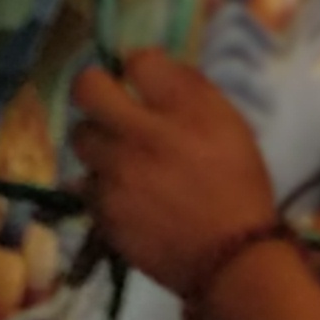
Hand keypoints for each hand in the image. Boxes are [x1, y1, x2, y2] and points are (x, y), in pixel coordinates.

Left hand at [66, 50, 282, 296]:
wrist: (231, 259)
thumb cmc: (238, 188)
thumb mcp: (231, 126)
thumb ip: (190, 91)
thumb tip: (147, 67)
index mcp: (184, 110)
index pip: (139, 61)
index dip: (138, 66)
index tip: (142, 81)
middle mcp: (142, 135)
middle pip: (87, 88)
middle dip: (95, 90)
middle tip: (109, 104)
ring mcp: (116, 174)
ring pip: (80, 137)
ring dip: (98, 141)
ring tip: (122, 157)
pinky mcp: (103, 210)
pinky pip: (87, 182)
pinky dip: (103, 184)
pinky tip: (128, 195)